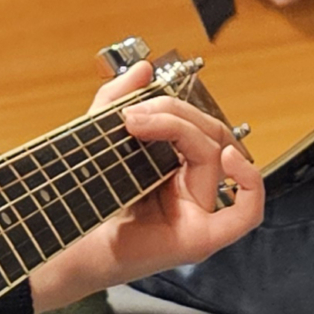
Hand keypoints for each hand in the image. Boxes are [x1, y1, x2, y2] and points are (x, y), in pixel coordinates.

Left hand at [28, 61, 265, 312]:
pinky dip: (248, 181)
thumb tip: (145, 69)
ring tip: (144, 125)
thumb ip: (117, 101)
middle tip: (135, 115)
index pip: (197, 126)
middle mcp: (194, 190)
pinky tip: (226, 160)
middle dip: (175, 113)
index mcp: (178, 169)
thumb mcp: (100, 138)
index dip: (172, 108)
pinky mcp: (201, 237)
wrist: (64, 244)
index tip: (133, 107)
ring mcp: (200, 213)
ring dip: (185, 128)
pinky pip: (247, 212)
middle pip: (210, 135)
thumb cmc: (85, 200)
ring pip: (218, 155)